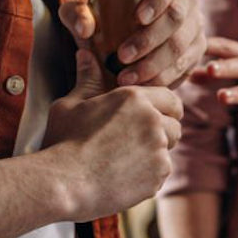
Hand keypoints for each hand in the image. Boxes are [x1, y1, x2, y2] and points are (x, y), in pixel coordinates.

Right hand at [42, 48, 182, 220]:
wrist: (62, 184)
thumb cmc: (62, 142)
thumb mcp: (70, 105)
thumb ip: (87, 79)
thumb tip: (86, 53)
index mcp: (135, 97)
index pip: (169, 98)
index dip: (164, 108)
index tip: (152, 117)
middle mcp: (153, 120)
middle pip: (174, 125)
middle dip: (162, 132)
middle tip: (137, 143)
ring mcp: (158, 149)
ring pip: (167, 151)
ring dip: (154, 155)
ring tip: (126, 161)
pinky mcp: (157, 176)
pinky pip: (160, 175)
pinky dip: (147, 177)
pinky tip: (122, 178)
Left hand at [60, 0, 204, 88]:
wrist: (120, 45)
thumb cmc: (105, 22)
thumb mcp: (85, 15)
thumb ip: (76, 14)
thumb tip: (85, 27)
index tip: (138, 18)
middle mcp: (186, 2)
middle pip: (177, 17)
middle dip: (149, 40)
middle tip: (122, 57)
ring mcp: (195, 28)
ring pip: (182, 46)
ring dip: (154, 65)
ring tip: (126, 79)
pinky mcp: (197, 52)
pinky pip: (185, 67)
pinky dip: (163, 79)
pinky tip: (142, 86)